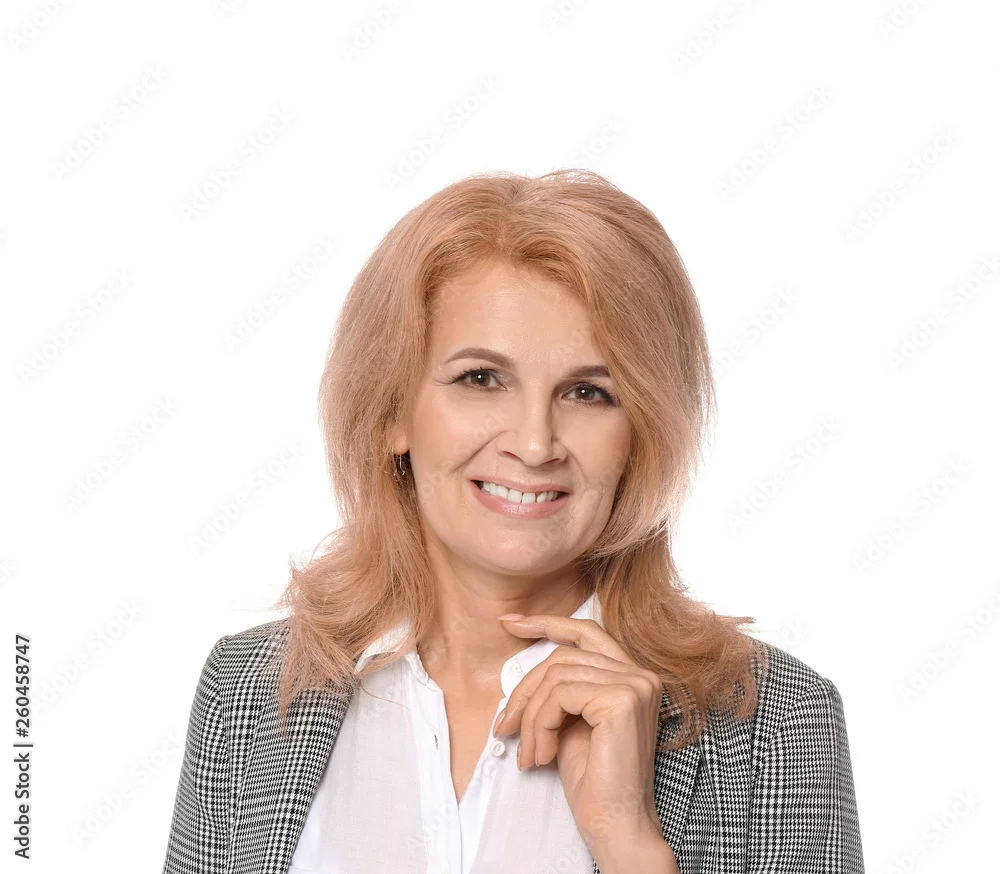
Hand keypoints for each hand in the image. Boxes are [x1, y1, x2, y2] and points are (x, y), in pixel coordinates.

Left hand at [492, 611, 670, 863]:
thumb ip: (559, 689)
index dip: (547, 623)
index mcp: (632, 676)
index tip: (510, 623)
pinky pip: (558, 694)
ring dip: (530, 717)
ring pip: (555, 677)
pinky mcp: (621, 700)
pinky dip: (538, 725)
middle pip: (562, 657)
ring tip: (528, 752)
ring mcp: (634, 684)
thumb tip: (519, 672)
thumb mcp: (570, 721)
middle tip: (504, 727)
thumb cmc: (593, 780)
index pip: (586, 631)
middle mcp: (640, 675)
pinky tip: (541, 754)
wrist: (614, 824)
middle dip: (525, 691)